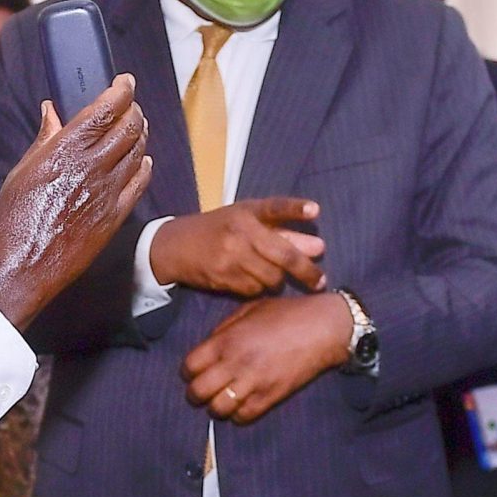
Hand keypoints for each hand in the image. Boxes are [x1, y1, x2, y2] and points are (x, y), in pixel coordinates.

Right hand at [0, 77, 153, 328]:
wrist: (21, 267)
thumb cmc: (12, 219)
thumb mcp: (21, 172)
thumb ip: (44, 140)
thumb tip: (51, 111)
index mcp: (64, 151)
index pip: (106, 109)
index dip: (122, 90)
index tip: (126, 82)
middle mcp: (91, 168)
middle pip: (129, 127)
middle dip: (134, 110)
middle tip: (131, 106)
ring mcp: (106, 193)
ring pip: (138, 152)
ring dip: (141, 135)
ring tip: (137, 128)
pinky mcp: (114, 217)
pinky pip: (139, 184)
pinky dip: (144, 167)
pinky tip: (142, 161)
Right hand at [148, 197, 325, 296]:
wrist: (177, 246)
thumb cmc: (220, 229)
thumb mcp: (246, 220)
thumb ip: (282, 231)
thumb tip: (318, 248)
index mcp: (247, 211)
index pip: (275, 208)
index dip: (295, 209)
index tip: (315, 211)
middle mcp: (240, 231)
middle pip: (283, 255)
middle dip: (306, 271)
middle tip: (320, 280)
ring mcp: (230, 255)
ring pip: (271, 276)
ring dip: (278, 280)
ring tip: (272, 274)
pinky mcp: (222, 276)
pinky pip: (254, 289)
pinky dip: (258, 287)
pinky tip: (252, 279)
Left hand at [182, 292, 356, 423]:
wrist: (323, 328)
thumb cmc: (288, 314)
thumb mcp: (250, 309)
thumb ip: (225, 328)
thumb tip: (210, 345)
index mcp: (226, 340)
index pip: (190, 365)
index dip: (188, 371)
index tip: (195, 371)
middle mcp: (234, 363)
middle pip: (197, 392)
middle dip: (196, 394)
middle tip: (203, 391)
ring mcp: (252, 383)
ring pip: (217, 409)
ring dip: (216, 407)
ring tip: (222, 400)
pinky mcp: (270, 397)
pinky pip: (243, 417)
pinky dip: (238, 415)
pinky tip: (241, 406)